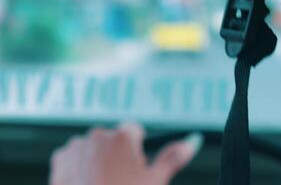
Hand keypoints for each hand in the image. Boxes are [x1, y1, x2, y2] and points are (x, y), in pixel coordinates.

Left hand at [50, 123, 202, 184]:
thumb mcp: (155, 180)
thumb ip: (173, 157)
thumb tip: (193, 141)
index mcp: (123, 136)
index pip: (135, 130)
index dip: (138, 148)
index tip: (136, 164)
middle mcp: (98, 135)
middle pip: (114, 138)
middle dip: (118, 152)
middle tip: (121, 178)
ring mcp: (77, 146)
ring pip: (94, 146)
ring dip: (98, 157)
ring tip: (102, 182)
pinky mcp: (60, 159)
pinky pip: (75, 155)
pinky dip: (80, 165)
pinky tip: (86, 182)